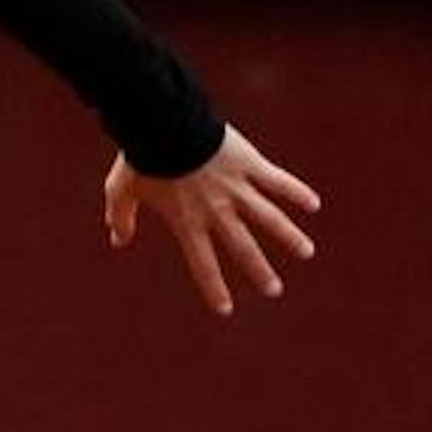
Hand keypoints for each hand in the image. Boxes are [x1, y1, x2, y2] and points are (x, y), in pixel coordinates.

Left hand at [103, 125, 320, 314]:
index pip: (202, 264)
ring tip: (307, 253)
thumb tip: (117, 240)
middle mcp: (217, 211)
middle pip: (243, 247)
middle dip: (259, 271)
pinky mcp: (250, 164)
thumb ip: (121, 217)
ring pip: (269, 218)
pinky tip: (314, 204)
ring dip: (289, 237)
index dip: (213, 288)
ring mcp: (236, 188)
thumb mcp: (122, 190)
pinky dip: (296, 192)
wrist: (163, 123)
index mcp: (188, 222)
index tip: (225, 309)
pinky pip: (277, 181)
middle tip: (274, 290)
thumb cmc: (140, 157)